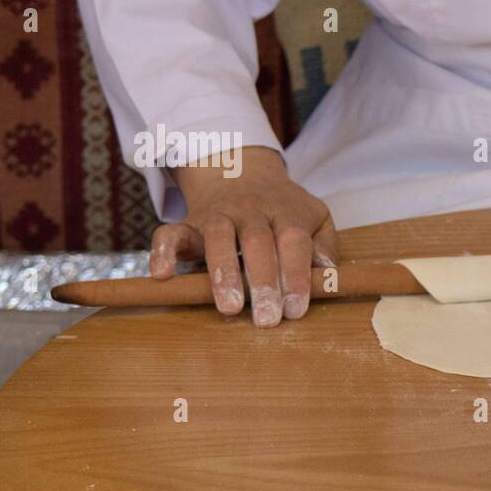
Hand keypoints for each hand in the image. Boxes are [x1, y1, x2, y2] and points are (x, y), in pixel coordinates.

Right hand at [149, 146, 337, 326]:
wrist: (241, 172)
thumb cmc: (284, 208)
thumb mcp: (315, 217)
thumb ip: (324, 245)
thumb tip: (328, 274)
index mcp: (286, 211)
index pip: (293, 241)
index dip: (296, 274)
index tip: (295, 309)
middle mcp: (251, 210)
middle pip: (257, 241)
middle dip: (262, 281)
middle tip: (267, 318)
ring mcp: (217, 214)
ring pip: (217, 237)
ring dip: (222, 272)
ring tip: (230, 307)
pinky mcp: (188, 222)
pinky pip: (169, 232)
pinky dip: (162, 251)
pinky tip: (162, 276)